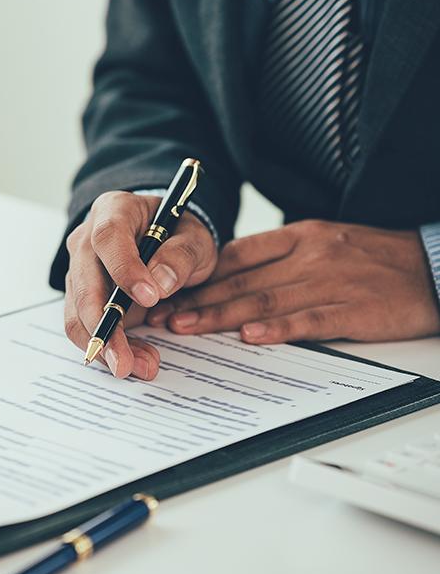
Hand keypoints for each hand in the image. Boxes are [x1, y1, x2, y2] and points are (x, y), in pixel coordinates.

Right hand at [64, 191, 217, 378]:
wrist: (166, 241)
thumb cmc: (178, 234)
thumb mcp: (194, 237)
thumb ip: (182, 255)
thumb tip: (160, 284)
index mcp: (113, 211)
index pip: (108, 238)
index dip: (124, 268)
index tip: (150, 297)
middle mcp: (86, 240)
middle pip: (84, 284)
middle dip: (105, 326)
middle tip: (126, 360)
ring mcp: (79, 271)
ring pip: (78, 313)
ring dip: (107, 344)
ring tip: (142, 366)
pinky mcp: (82, 298)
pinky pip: (86, 326)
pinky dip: (110, 348)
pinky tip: (135, 361)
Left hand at [147, 220, 439, 342]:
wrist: (436, 266)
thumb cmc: (373, 258)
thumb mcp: (321, 243)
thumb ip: (276, 259)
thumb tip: (225, 278)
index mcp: (297, 237)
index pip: (235, 254)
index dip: (196, 274)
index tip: (165, 290)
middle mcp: (308, 256)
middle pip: (241, 279)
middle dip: (195, 299)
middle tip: (160, 316)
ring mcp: (330, 282)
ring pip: (265, 299)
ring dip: (220, 315)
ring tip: (187, 327)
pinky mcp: (354, 309)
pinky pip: (309, 320)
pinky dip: (278, 329)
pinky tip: (249, 337)